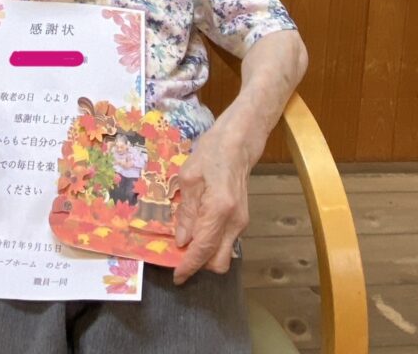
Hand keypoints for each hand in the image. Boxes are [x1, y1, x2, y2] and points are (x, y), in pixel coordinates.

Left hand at [172, 130, 249, 285]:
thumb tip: (181, 240)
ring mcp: (242, 221)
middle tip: (178, 257)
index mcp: (220, 210)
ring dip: (205, 254)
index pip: (203, 249)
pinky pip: (226, 241)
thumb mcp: (189, 178)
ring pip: (224, 253)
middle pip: (219, 262)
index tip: (176, 276)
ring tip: (184, 241)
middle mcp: (235, 222)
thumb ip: (186, 212)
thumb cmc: (211, 153)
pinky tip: (197, 229)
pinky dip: (211, 243)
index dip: (188, 266)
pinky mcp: (241, 218)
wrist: (238, 142)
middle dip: (199, 265)